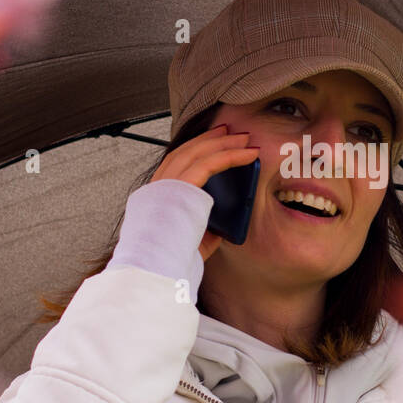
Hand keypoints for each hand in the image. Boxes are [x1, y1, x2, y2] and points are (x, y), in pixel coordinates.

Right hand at [152, 123, 258, 262]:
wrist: (157, 271)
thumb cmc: (171, 262)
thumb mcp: (190, 241)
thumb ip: (204, 228)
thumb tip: (223, 224)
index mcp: (155, 198)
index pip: (174, 165)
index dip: (194, 150)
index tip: (213, 141)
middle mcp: (156, 187)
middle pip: (184, 153)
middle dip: (210, 140)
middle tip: (230, 131)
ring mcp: (164, 185)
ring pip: (196, 153)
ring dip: (223, 143)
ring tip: (244, 139)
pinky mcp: (179, 188)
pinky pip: (208, 164)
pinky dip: (231, 157)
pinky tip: (247, 154)